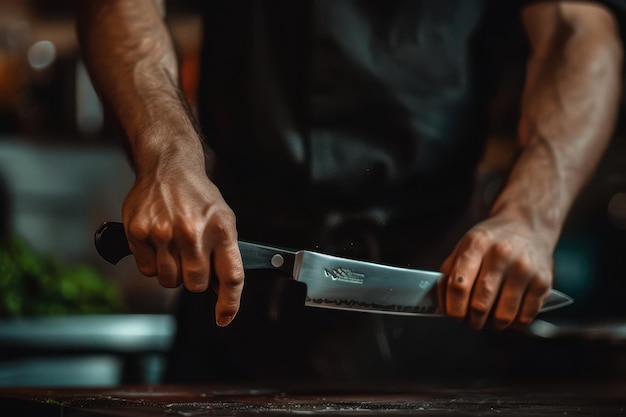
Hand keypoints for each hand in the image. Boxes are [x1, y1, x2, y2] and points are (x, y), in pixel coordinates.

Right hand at [122, 164, 243, 326]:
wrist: (168, 167)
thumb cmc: (198, 196)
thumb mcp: (223, 219)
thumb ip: (224, 253)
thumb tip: (219, 290)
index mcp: (221, 229)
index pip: (230, 276)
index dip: (229, 303)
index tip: (224, 317)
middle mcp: (193, 232)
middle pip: (195, 284)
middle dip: (195, 278)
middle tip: (192, 258)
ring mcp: (163, 232)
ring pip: (169, 281)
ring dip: (173, 272)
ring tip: (175, 247)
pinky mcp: (139, 232)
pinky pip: (148, 270)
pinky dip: (154, 263)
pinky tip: (159, 242)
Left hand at [437, 213, 553, 329]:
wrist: (528, 226)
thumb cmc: (491, 241)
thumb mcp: (465, 246)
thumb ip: (450, 273)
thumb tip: (442, 306)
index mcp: (477, 244)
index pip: (459, 285)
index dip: (452, 308)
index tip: (452, 315)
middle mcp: (501, 255)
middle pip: (480, 304)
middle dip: (471, 320)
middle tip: (470, 320)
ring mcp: (524, 269)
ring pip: (503, 316)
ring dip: (492, 325)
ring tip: (488, 319)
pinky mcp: (543, 283)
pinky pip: (524, 318)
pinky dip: (512, 324)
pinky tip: (508, 314)